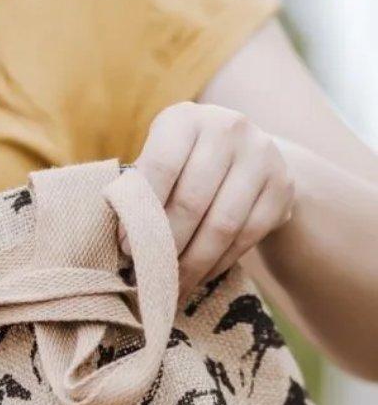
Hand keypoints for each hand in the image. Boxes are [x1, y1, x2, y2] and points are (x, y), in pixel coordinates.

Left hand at [128, 102, 295, 300]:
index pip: (160, 168)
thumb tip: (121, 241)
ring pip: (222, 225)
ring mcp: (262, 156)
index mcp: (185, 119)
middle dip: (166, 245)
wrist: (246, 153)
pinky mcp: (283, 186)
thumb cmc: (183, 163)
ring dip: (193, 263)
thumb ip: (139, 189)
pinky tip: (200, 276)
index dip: (141, 213)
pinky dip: (220, 262)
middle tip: (148, 273)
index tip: (125, 248)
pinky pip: (248, 236)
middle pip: (192, 201)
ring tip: (170, 285)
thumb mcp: (159, 160)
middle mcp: (228, 128)